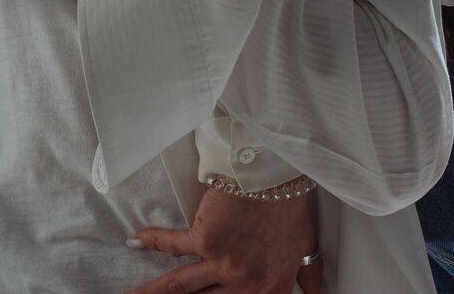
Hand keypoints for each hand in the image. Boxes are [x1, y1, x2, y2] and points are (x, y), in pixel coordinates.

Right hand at [123, 178, 323, 292]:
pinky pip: (172, 244)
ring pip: (180, 287)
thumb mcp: (307, 247)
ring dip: (154, 292)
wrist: (276, 171)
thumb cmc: (290, 205)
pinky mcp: (205, 239)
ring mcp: (223, 265)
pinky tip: (136, 240)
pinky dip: (151, 240)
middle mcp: (245, 286)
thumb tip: (316, 293)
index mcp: (270, 291)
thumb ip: (310, 277)